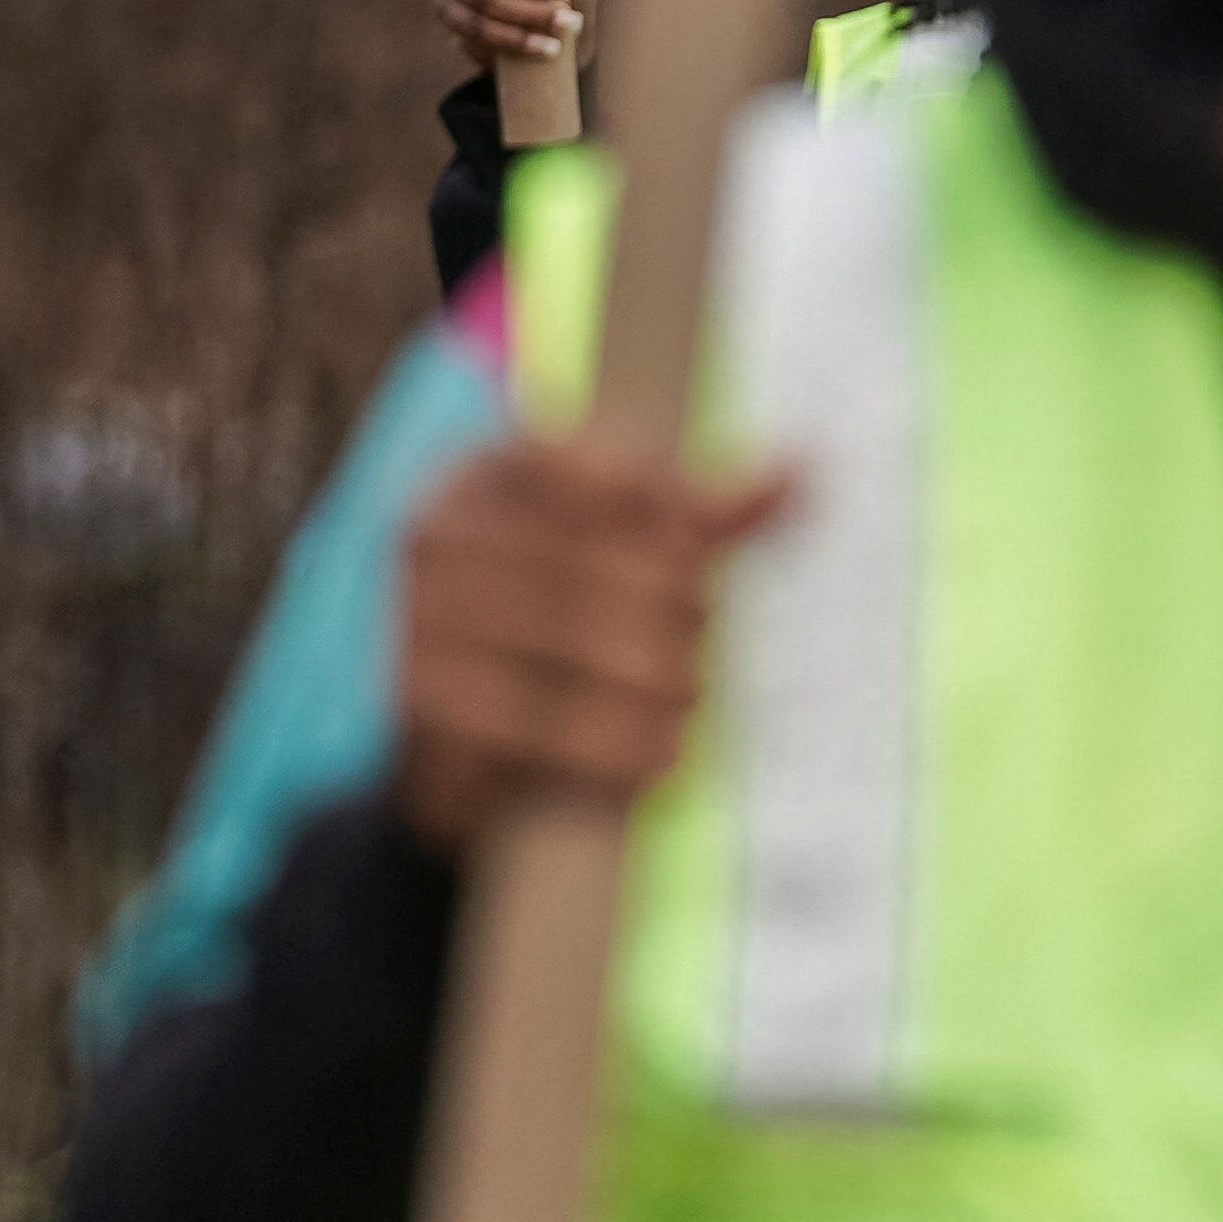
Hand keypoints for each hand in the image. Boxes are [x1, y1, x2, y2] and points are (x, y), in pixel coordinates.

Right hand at [396, 437, 793, 852]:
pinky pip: (533, 725)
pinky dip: (610, 746)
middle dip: (670, 612)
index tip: (710, 566)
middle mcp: (441, 528)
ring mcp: (419, 612)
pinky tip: (661, 755)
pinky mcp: (419, 699)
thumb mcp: (633, 549)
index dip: (679, 522)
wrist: (464, 734)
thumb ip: (708, 514)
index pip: (611, 478)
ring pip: (568, 646)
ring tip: (691, 700)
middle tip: (706, 640)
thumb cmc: (565, 613)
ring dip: (650, 684)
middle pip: (592, 566)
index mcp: (497, 466)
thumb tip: (803, 470)